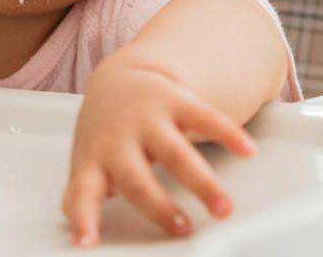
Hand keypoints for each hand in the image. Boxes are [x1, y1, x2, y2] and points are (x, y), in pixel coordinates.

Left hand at [63, 57, 256, 246]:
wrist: (118, 81)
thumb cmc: (106, 136)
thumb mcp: (88, 163)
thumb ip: (82, 195)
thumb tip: (76, 232)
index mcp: (94, 161)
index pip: (83, 195)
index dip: (85, 220)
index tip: (87, 245)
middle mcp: (119, 140)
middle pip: (138, 179)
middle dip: (160, 207)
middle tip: (183, 230)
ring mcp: (147, 119)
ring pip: (176, 153)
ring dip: (202, 183)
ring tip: (223, 209)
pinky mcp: (175, 99)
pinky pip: (205, 116)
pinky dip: (228, 134)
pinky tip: (247, 151)